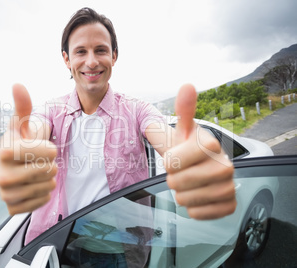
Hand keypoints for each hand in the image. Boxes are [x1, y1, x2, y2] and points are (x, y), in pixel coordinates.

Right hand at [0, 84, 56, 214]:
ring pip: (49, 186)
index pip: (50, 151)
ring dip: (47, 178)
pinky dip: (43, 192)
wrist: (4, 167)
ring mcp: (6, 195)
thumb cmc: (16, 143)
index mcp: (5, 152)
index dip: (49, 148)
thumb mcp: (19, 125)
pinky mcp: (12, 208)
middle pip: (50, 170)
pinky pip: (43, 200)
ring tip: (33, 171)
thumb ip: (22, 106)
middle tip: (34, 160)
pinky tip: (31, 184)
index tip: (38, 146)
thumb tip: (18, 84)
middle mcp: (2, 177)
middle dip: (48, 163)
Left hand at [165, 84, 235, 218]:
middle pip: (177, 182)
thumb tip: (187, 85)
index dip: (168, 162)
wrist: (204, 167)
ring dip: (181, 194)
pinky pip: (198, 214)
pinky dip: (192, 208)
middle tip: (183, 172)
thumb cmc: (190, 148)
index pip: (171, 162)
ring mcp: (229, 187)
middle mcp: (226, 165)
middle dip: (173, 178)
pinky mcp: (229, 205)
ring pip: (185, 200)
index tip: (176, 157)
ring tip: (190, 183)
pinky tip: (198, 196)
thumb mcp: (184, 129)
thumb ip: (184, 109)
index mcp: (211, 144)